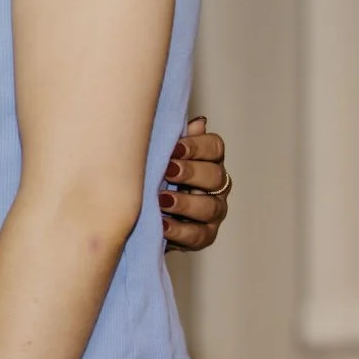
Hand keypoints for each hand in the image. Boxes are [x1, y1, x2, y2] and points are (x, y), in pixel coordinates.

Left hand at [162, 115, 229, 251]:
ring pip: (210, 207)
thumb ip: (176, 140)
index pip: (215, 148)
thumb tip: (199, 122)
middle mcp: (216, 186)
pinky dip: (180, 230)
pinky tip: (162, 224)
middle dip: (192, 173)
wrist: (142, 216)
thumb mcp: (159, 157)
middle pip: (215, 176)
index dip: (197, 146)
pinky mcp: (204, 236)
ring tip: (162, 200)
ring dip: (186, 203)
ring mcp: (213, 212)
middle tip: (168, 170)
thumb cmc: (153, 178)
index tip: (174, 148)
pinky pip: (197, 234)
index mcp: (208, 161)